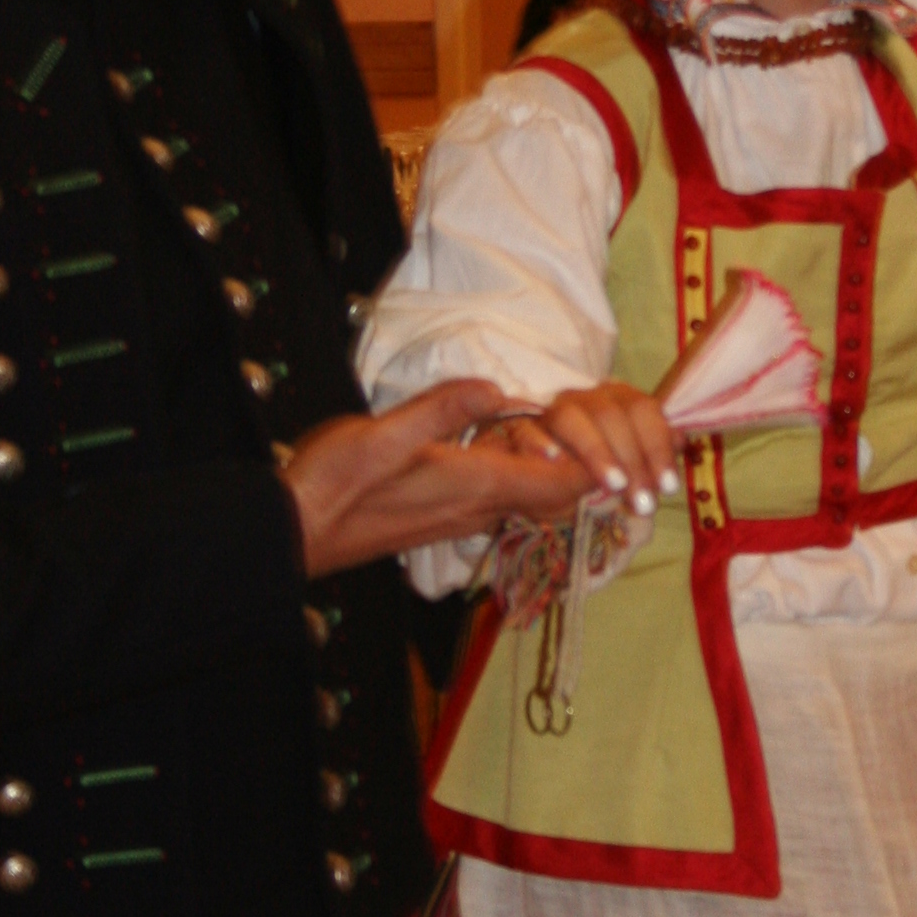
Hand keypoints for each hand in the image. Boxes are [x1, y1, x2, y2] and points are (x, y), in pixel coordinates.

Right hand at [282, 380, 587, 579]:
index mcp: (475, 485)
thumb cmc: (336, 483)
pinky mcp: (439, 518)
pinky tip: (505, 450)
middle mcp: (476, 508)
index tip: (621, 440)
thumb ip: (444, 409)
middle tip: (602, 432)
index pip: (560, 483)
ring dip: (549, 472)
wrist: (295, 531)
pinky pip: (497, 499)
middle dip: (584, 469)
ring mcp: (458, 517)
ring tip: (562, 434)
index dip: (598, 465)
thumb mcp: (386, 433)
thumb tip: (498, 386)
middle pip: (552, 496)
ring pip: (525, 497)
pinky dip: (518, 477)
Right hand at [535, 380, 681, 517]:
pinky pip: (525, 429)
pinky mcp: (520, 429)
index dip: (658, 445)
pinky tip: (554, 460)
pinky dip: (539, 442)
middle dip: (633, 459)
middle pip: (610, 414)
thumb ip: (654, 450)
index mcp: (617, 399)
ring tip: (613, 484)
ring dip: (595, 450)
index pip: (643, 409)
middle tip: (643, 502)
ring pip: (571, 417)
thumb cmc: (596, 469)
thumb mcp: (630, 463)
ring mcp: (551, 411)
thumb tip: (682, 440)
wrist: (543, 477)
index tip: (667, 486)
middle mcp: (585, 398)